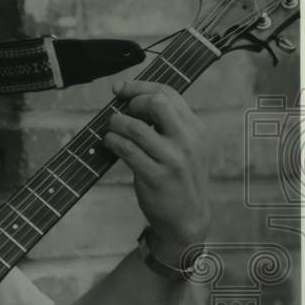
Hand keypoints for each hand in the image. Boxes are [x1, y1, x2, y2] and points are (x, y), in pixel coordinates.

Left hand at [103, 80, 211, 262]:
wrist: (186, 217)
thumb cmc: (179, 178)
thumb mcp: (186, 147)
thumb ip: (170, 125)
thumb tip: (133, 100)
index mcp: (196, 129)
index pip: (169, 93)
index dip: (139, 86)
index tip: (120, 88)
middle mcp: (188, 141)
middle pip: (156, 102)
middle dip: (132, 101)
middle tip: (120, 112)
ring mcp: (173, 159)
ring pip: (136, 128)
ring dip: (116, 124)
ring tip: (110, 129)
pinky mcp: (156, 176)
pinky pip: (127, 150)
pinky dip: (112, 141)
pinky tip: (109, 142)